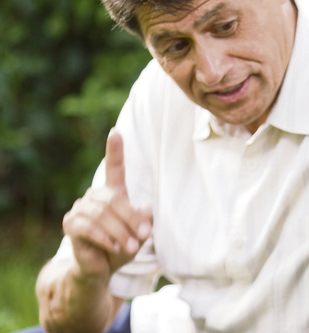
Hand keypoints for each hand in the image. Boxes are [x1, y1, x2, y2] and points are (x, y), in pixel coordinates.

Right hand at [63, 128, 152, 278]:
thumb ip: (144, 221)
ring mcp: (80, 209)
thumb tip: (146, 208)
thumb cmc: (122, 247)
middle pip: (113, 199)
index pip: (113, 167)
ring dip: (120, 232)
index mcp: (113, 193)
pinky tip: (115, 248)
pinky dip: (106, 238)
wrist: (101, 269)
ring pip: (102, 214)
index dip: (115, 150)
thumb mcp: (139, 234)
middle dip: (130, 219)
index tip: (116, 133)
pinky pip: (89, 227)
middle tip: (143, 237)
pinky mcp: (70, 224)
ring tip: (131, 247)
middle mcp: (95, 196)